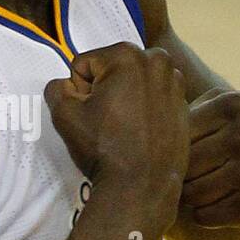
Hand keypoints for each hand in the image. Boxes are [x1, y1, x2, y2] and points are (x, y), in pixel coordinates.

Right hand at [45, 43, 189, 234]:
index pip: (84, 65)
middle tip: (104, 121)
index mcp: (127, 54)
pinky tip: (139, 132)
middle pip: (112, 70)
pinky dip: (143, 110)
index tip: (89, 114)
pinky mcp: (184, 104)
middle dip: (104, 90)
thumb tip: (65, 85)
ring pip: (133, 83)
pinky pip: (152, 99)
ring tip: (122, 127)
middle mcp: (157, 60)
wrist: (142, 185)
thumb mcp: (64, 115)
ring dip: (124, 98)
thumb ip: (56, 88)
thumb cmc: (104, 147)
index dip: (79, 91)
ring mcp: (175, 82)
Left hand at [180, 88, 239, 231]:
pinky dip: (204, 215)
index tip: (188, 152)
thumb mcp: (224, 109)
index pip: (177, 134)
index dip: (175, 148)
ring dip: (192, 197)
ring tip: (210, 189)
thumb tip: (140, 113)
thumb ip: (185, 105)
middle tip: (197, 175)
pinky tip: (221, 205)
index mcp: (232, 104)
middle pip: (182, 164)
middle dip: (183, 175)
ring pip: (190, 192)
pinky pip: (203, 216)